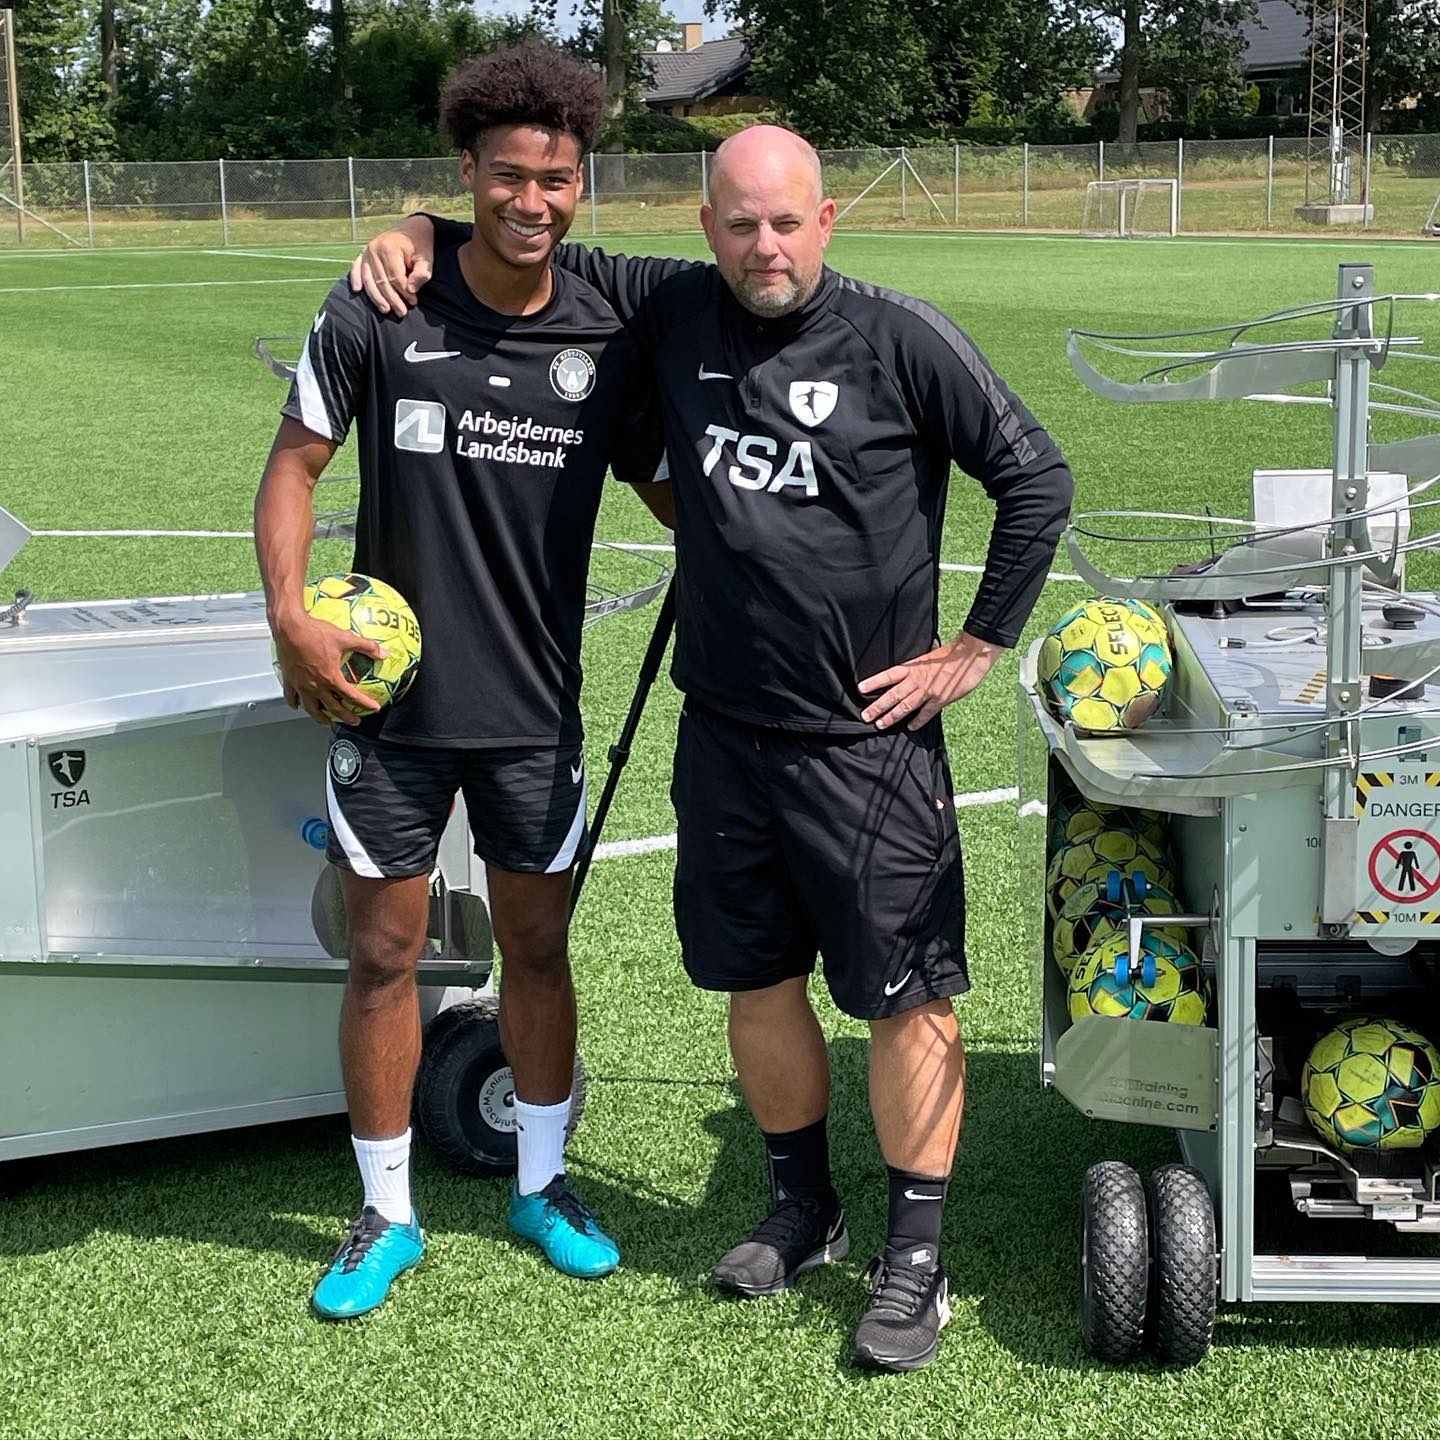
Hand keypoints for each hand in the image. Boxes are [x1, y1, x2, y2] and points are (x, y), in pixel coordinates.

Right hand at [273, 612, 386, 725]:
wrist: (290, 628)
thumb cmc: (315, 632)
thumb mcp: (345, 638)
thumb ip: (366, 646)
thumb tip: (383, 653)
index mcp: (331, 678)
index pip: (352, 696)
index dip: (365, 704)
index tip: (373, 708)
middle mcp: (316, 686)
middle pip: (333, 708)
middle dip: (346, 716)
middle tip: (354, 721)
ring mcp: (301, 685)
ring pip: (311, 708)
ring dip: (320, 717)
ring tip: (326, 721)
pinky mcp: (289, 680)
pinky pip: (291, 697)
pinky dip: (295, 704)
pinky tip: (297, 706)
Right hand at [348, 224, 433, 316]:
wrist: (413, 228)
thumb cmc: (420, 245)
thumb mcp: (427, 258)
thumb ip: (422, 274)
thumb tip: (410, 290)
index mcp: (389, 248)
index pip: (395, 278)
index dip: (404, 293)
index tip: (413, 302)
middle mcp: (374, 249)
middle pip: (381, 281)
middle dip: (392, 300)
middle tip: (402, 312)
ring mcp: (367, 251)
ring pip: (369, 279)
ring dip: (376, 297)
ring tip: (386, 310)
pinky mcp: (364, 253)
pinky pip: (357, 268)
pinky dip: (356, 279)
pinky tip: (358, 290)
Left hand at [858, 632, 1002, 730]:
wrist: (969, 655)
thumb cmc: (949, 654)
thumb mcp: (927, 656)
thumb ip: (917, 665)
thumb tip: (908, 668)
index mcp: (912, 667)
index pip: (888, 675)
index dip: (874, 682)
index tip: (861, 688)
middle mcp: (917, 680)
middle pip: (892, 695)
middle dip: (878, 707)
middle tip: (866, 716)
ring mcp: (928, 691)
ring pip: (905, 706)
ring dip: (892, 717)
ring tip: (880, 725)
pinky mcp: (940, 700)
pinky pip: (926, 713)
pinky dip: (918, 721)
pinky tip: (910, 727)